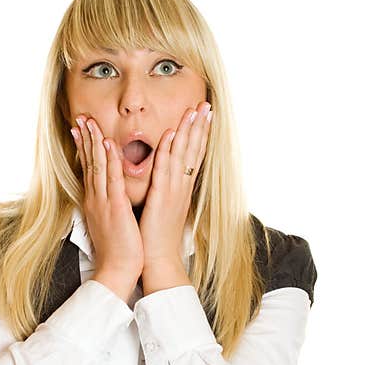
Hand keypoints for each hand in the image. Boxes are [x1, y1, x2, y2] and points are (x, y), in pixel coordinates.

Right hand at [71, 115, 143, 300]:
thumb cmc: (118, 250)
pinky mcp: (116, 208)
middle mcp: (96, 198)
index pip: (89, 169)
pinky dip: (110, 161)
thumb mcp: (110, 222)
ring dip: (95, 142)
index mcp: (96, 202)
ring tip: (91, 122)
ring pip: (98, 166)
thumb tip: (110, 195)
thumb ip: (109, 206)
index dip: (85, 148)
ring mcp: (104, 202)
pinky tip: (108, 145)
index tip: (81, 129)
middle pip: (89, 163)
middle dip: (86, 138)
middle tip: (80, 117)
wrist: (117, 271)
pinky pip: (113, 180)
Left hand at [139, 101, 212, 267]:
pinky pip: (165, 169)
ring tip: (194, 110)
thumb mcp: (166, 208)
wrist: (158, 260)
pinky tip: (172, 134)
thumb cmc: (158, 237)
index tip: (205, 116)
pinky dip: (169, 150)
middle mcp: (182, 187)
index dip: (200, 135)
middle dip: (200, 126)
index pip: (194, 156)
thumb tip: (168, 179)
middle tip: (206, 104)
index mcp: (183, 189)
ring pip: (183, 155)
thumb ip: (168, 190)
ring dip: (189, 131)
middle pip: (194, 151)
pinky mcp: (162, 198)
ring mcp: (174, 191)